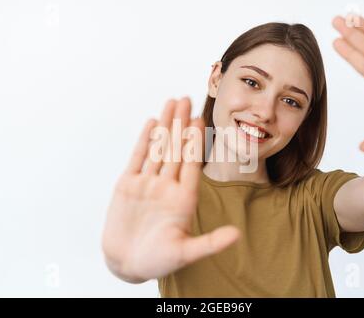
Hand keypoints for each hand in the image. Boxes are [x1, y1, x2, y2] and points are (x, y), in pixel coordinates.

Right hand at [101, 97, 239, 281]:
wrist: (126, 264)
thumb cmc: (156, 262)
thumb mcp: (185, 254)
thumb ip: (210, 243)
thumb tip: (237, 235)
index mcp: (183, 199)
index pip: (191, 163)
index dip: (195, 141)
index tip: (200, 119)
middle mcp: (166, 187)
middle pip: (175, 149)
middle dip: (180, 124)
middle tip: (186, 99)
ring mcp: (147, 185)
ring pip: (157, 149)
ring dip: (164, 126)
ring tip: (171, 103)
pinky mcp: (127, 186)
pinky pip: (137, 158)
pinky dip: (144, 141)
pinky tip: (151, 123)